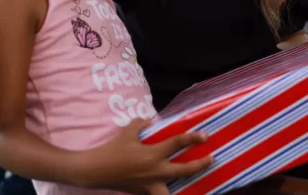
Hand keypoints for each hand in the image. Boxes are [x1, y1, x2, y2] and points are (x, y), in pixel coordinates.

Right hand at [95, 119, 212, 193]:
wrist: (95, 170)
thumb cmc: (112, 149)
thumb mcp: (128, 131)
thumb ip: (143, 123)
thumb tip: (154, 121)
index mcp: (152, 154)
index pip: (177, 143)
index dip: (192, 138)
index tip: (204, 136)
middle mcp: (155, 171)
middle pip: (183, 170)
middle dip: (200, 165)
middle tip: (212, 159)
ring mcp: (150, 185)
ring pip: (171, 192)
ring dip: (184, 186)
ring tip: (198, 184)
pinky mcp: (144, 192)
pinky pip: (159, 193)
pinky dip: (166, 191)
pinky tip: (172, 187)